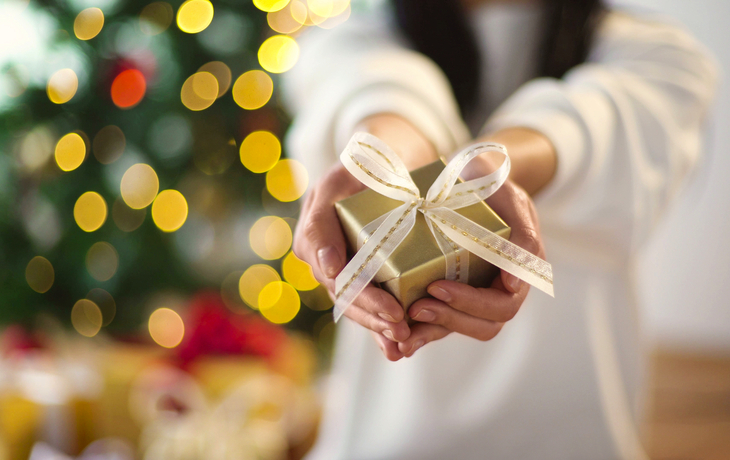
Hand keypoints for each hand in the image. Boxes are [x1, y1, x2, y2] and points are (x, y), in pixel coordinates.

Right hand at [292, 163, 411, 359]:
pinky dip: (381, 328)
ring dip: (378, 327)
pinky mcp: (360, 276)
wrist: (380, 166)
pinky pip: (368, 305)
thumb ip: (323, 219)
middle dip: (374, 315)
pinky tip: (397, 349)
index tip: (391, 309)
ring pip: (356, 306)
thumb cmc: (360, 167)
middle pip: (347, 295)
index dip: (363, 295)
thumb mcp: (338, 180)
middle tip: (401, 326)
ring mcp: (340, 271)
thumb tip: (327, 267)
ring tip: (403, 342)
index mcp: (313, 237)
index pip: (336, 273)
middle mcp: (323, 259)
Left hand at [396, 177, 545, 356]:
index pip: (501, 305)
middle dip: (448, 320)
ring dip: (431, 333)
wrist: (468, 177)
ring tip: (402, 331)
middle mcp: (496, 291)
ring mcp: (473, 295)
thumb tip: (514, 283)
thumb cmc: (492, 186)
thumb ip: (522, 237)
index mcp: (517, 274)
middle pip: (482, 325)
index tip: (437, 286)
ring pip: (458, 328)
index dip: (471, 303)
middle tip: (415, 308)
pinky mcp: (449, 295)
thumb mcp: (511, 201)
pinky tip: (397, 338)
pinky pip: (439, 322)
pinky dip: (420, 332)